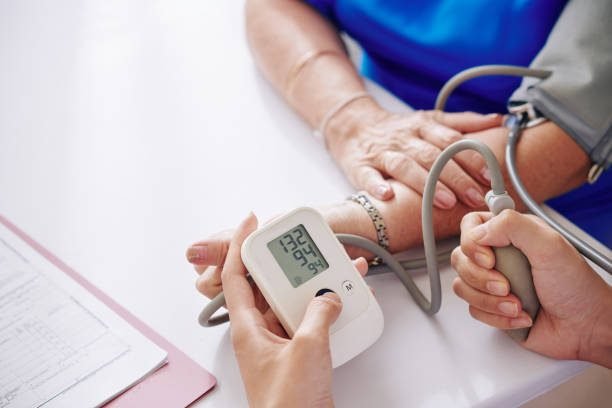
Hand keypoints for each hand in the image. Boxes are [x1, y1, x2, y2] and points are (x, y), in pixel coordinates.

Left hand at [216, 213, 368, 406]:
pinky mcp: (298, 354)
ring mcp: (280, 343)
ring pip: (291, 302)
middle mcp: (260, 333)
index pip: (236, 276)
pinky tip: (341, 299)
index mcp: (247, 329)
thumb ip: (319, 314)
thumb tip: (328, 296)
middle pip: (267, 285)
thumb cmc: (288, 405)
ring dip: (311, 285)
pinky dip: (323, 308)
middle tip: (299, 242)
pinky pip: (308, 320)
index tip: (249, 222)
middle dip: (286, 262)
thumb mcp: (307, 349)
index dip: (238, 245)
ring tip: (332, 266)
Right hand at [326, 100, 501, 206]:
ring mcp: (382, 153)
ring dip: (425, 183)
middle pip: (433, 156)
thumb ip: (462, 122)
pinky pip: (368, 176)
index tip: (490, 176)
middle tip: (475, 197)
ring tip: (445, 201)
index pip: (451, 141)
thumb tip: (498, 120)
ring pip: (405, 166)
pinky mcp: (360, 166)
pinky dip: (376, 186)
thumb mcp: (429, 119)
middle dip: (456, 177)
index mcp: (423, 126)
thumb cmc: (397, 129)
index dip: (471, 158)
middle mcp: (405, 139)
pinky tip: (387, 195)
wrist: (352, 125)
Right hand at [451, 209, 611, 365]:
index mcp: (511, 234)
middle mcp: (499, 256)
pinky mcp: (492, 306)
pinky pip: (474, 310)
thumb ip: (512, 226)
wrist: (586, 327)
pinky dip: (497, 316)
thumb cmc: (577, 287)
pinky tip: (520, 315)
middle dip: (481, 278)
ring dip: (490, 300)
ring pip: (462, 286)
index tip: (489, 258)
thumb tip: (478, 231)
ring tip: (518, 304)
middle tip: (506, 285)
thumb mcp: (549, 246)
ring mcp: (493, 282)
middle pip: (460, 258)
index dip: (471, 243)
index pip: (470, 226)